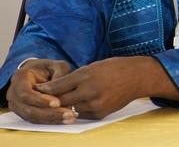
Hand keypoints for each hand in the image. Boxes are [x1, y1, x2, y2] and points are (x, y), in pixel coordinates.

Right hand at [7, 59, 75, 123]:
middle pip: (29, 109)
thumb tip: (61, 90)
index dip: (40, 100)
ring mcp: (17, 105)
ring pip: (32, 117)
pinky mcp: (24, 113)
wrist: (38, 73)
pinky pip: (36, 120)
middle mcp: (14, 94)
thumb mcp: (57, 65)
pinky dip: (50, 121)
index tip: (57, 103)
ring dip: (52, 119)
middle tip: (69, 114)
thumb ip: (60, 74)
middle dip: (49, 113)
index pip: (26, 93)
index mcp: (20, 78)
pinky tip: (64, 119)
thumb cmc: (48, 68)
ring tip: (70, 117)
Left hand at [35, 56, 178, 120]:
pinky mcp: (100, 114)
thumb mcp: (93, 66)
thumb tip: (54, 87)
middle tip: (45, 99)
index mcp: (87, 76)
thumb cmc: (115, 68)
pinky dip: (79, 109)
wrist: (137, 77)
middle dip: (53, 100)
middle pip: (62, 100)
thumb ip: (74, 77)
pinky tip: (82, 103)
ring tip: (64, 100)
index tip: (38, 89)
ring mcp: (95, 104)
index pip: (59, 85)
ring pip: (71, 109)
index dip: (47, 88)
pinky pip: (82, 114)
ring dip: (67, 105)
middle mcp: (90, 91)